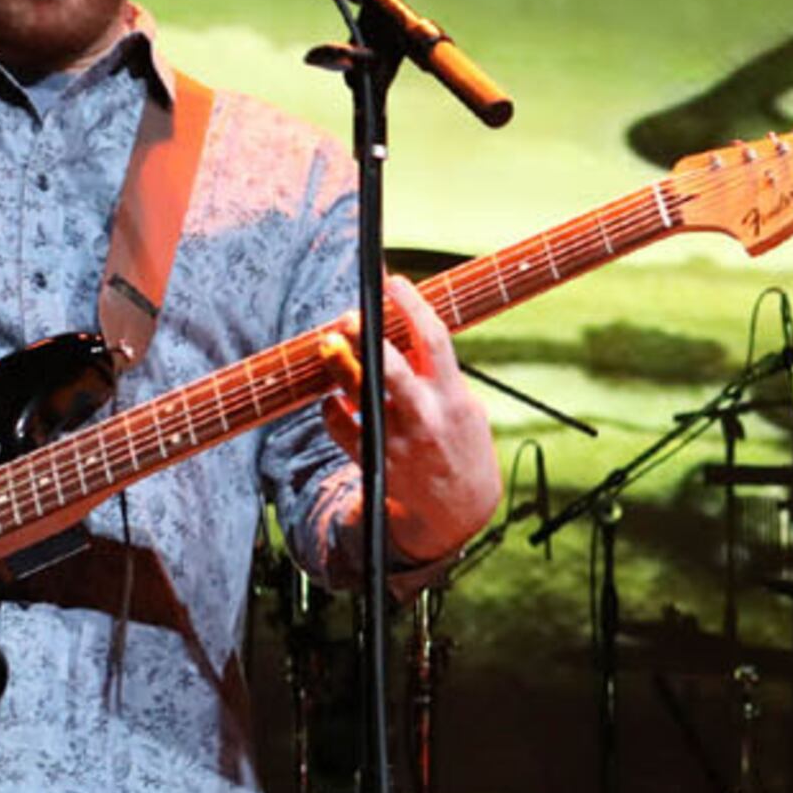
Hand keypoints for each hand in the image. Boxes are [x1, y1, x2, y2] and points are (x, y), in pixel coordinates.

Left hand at [317, 273, 500, 565]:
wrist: (457, 510)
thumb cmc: (459, 445)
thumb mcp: (464, 407)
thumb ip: (437, 374)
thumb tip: (400, 332)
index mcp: (453, 397)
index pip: (434, 338)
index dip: (412, 305)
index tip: (394, 282)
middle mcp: (425, 416)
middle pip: (389, 365)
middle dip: (364, 335)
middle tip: (348, 315)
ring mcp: (398, 440)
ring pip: (359, 395)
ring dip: (339, 365)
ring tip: (329, 344)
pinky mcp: (374, 461)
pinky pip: (341, 428)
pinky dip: (331, 409)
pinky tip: (331, 398)